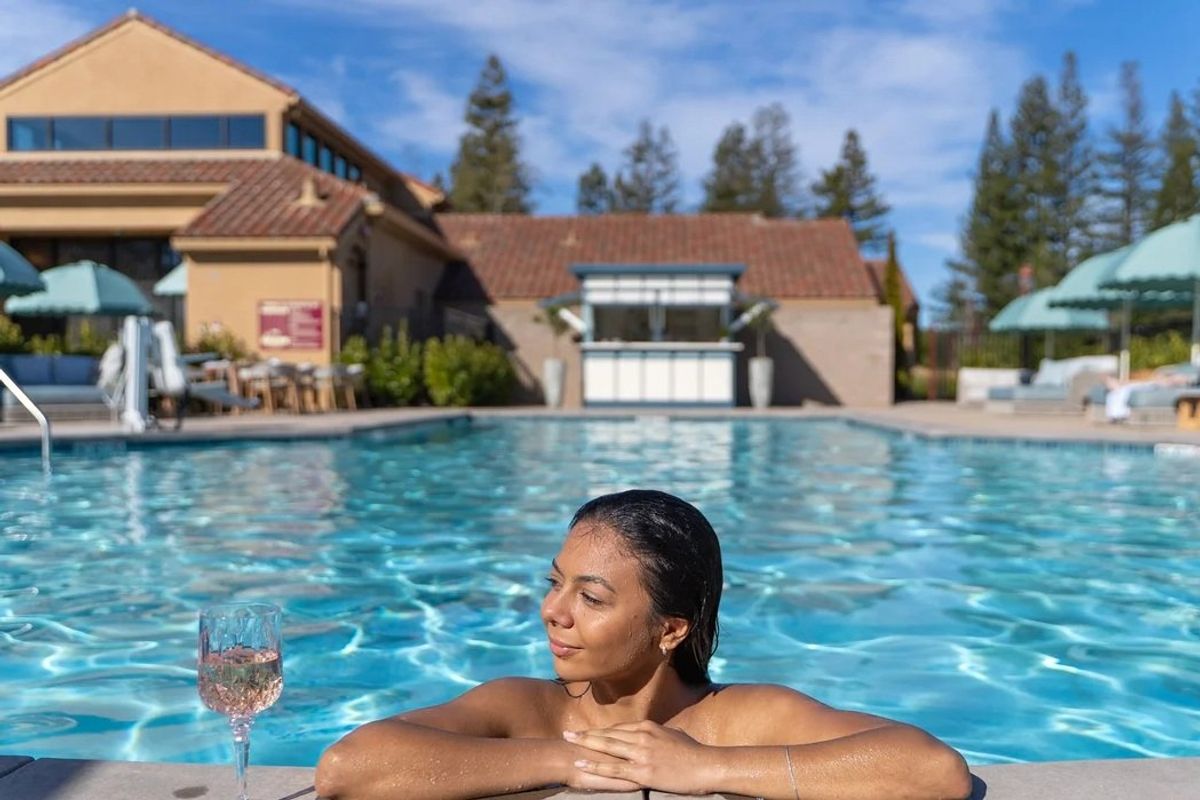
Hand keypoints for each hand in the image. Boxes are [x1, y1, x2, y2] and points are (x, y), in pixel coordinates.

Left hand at [563, 720, 713, 793]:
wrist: (706, 766)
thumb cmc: (693, 752)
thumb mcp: (673, 735)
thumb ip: (658, 734)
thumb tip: (651, 734)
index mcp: (648, 727)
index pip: (618, 728)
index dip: (600, 732)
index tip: (586, 733)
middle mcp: (641, 736)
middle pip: (607, 735)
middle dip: (585, 734)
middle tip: (567, 734)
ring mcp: (640, 753)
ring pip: (606, 747)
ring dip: (585, 745)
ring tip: (568, 744)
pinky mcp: (643, 771)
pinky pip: (613, 768)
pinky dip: (595, 766)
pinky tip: (581, 764)